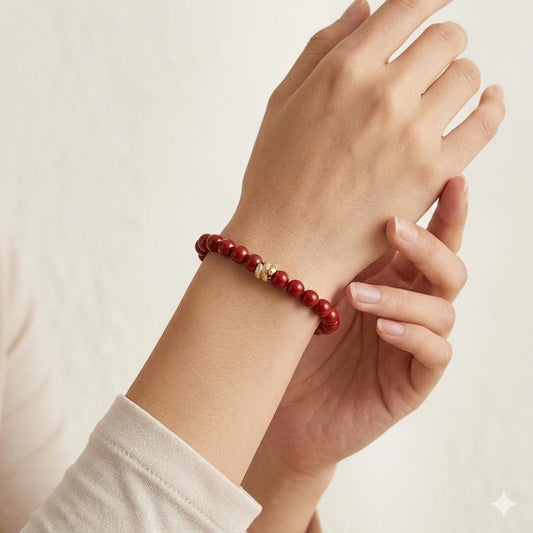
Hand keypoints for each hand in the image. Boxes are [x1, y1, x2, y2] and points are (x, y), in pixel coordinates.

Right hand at [223, 0, 503, 299]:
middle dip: (441, 45)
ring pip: (467, 76)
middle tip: (430, 61)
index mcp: (343, 70)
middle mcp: (383, 94)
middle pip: (446, 39)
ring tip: (443, 92)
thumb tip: (365, 8)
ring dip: (458, 77)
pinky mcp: (433, 173)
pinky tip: (489, 101)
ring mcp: (412, 135)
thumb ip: (323, 49)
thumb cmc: (276, 177)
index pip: (407, 7)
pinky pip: (485, 123)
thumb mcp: (282, 102)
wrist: (285, 245)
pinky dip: (492, 107)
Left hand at [251, 175, 468, 477]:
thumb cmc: (288, 339)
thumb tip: (324, 189)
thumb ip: (328, 248)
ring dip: (401, 296)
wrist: (276, 404)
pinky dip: (412, 336)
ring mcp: (412, 343)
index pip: (428, 238)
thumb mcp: (306, 285)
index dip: (447, 209)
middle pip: (447, 267)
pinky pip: (434, 353)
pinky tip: (381, 328)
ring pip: (441, 309)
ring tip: (356, 295)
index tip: (451, 179)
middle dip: (427, 244)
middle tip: (392, 227)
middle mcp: (407, 304)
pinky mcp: (412, 381)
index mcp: (388, 276)